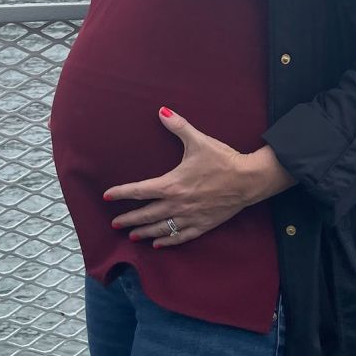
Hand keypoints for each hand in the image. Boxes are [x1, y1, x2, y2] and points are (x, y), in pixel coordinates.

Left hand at [104, 107, 294, 247]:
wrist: (248, 179)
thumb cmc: (223, 159)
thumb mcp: (198, 141)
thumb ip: (178, 126)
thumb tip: (162, 111)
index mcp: (172, 184)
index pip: (139, 191)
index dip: (121, 193)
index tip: (107, 195)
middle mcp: (177, 204)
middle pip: (146, 214)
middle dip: (128, 219)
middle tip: (115, 223)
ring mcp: (189, 217)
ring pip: (160, 229)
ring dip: (144, 232)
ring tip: (132, 235)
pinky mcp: (203, 225)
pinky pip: (180, 237)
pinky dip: (168, 241)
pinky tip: (159, 244)